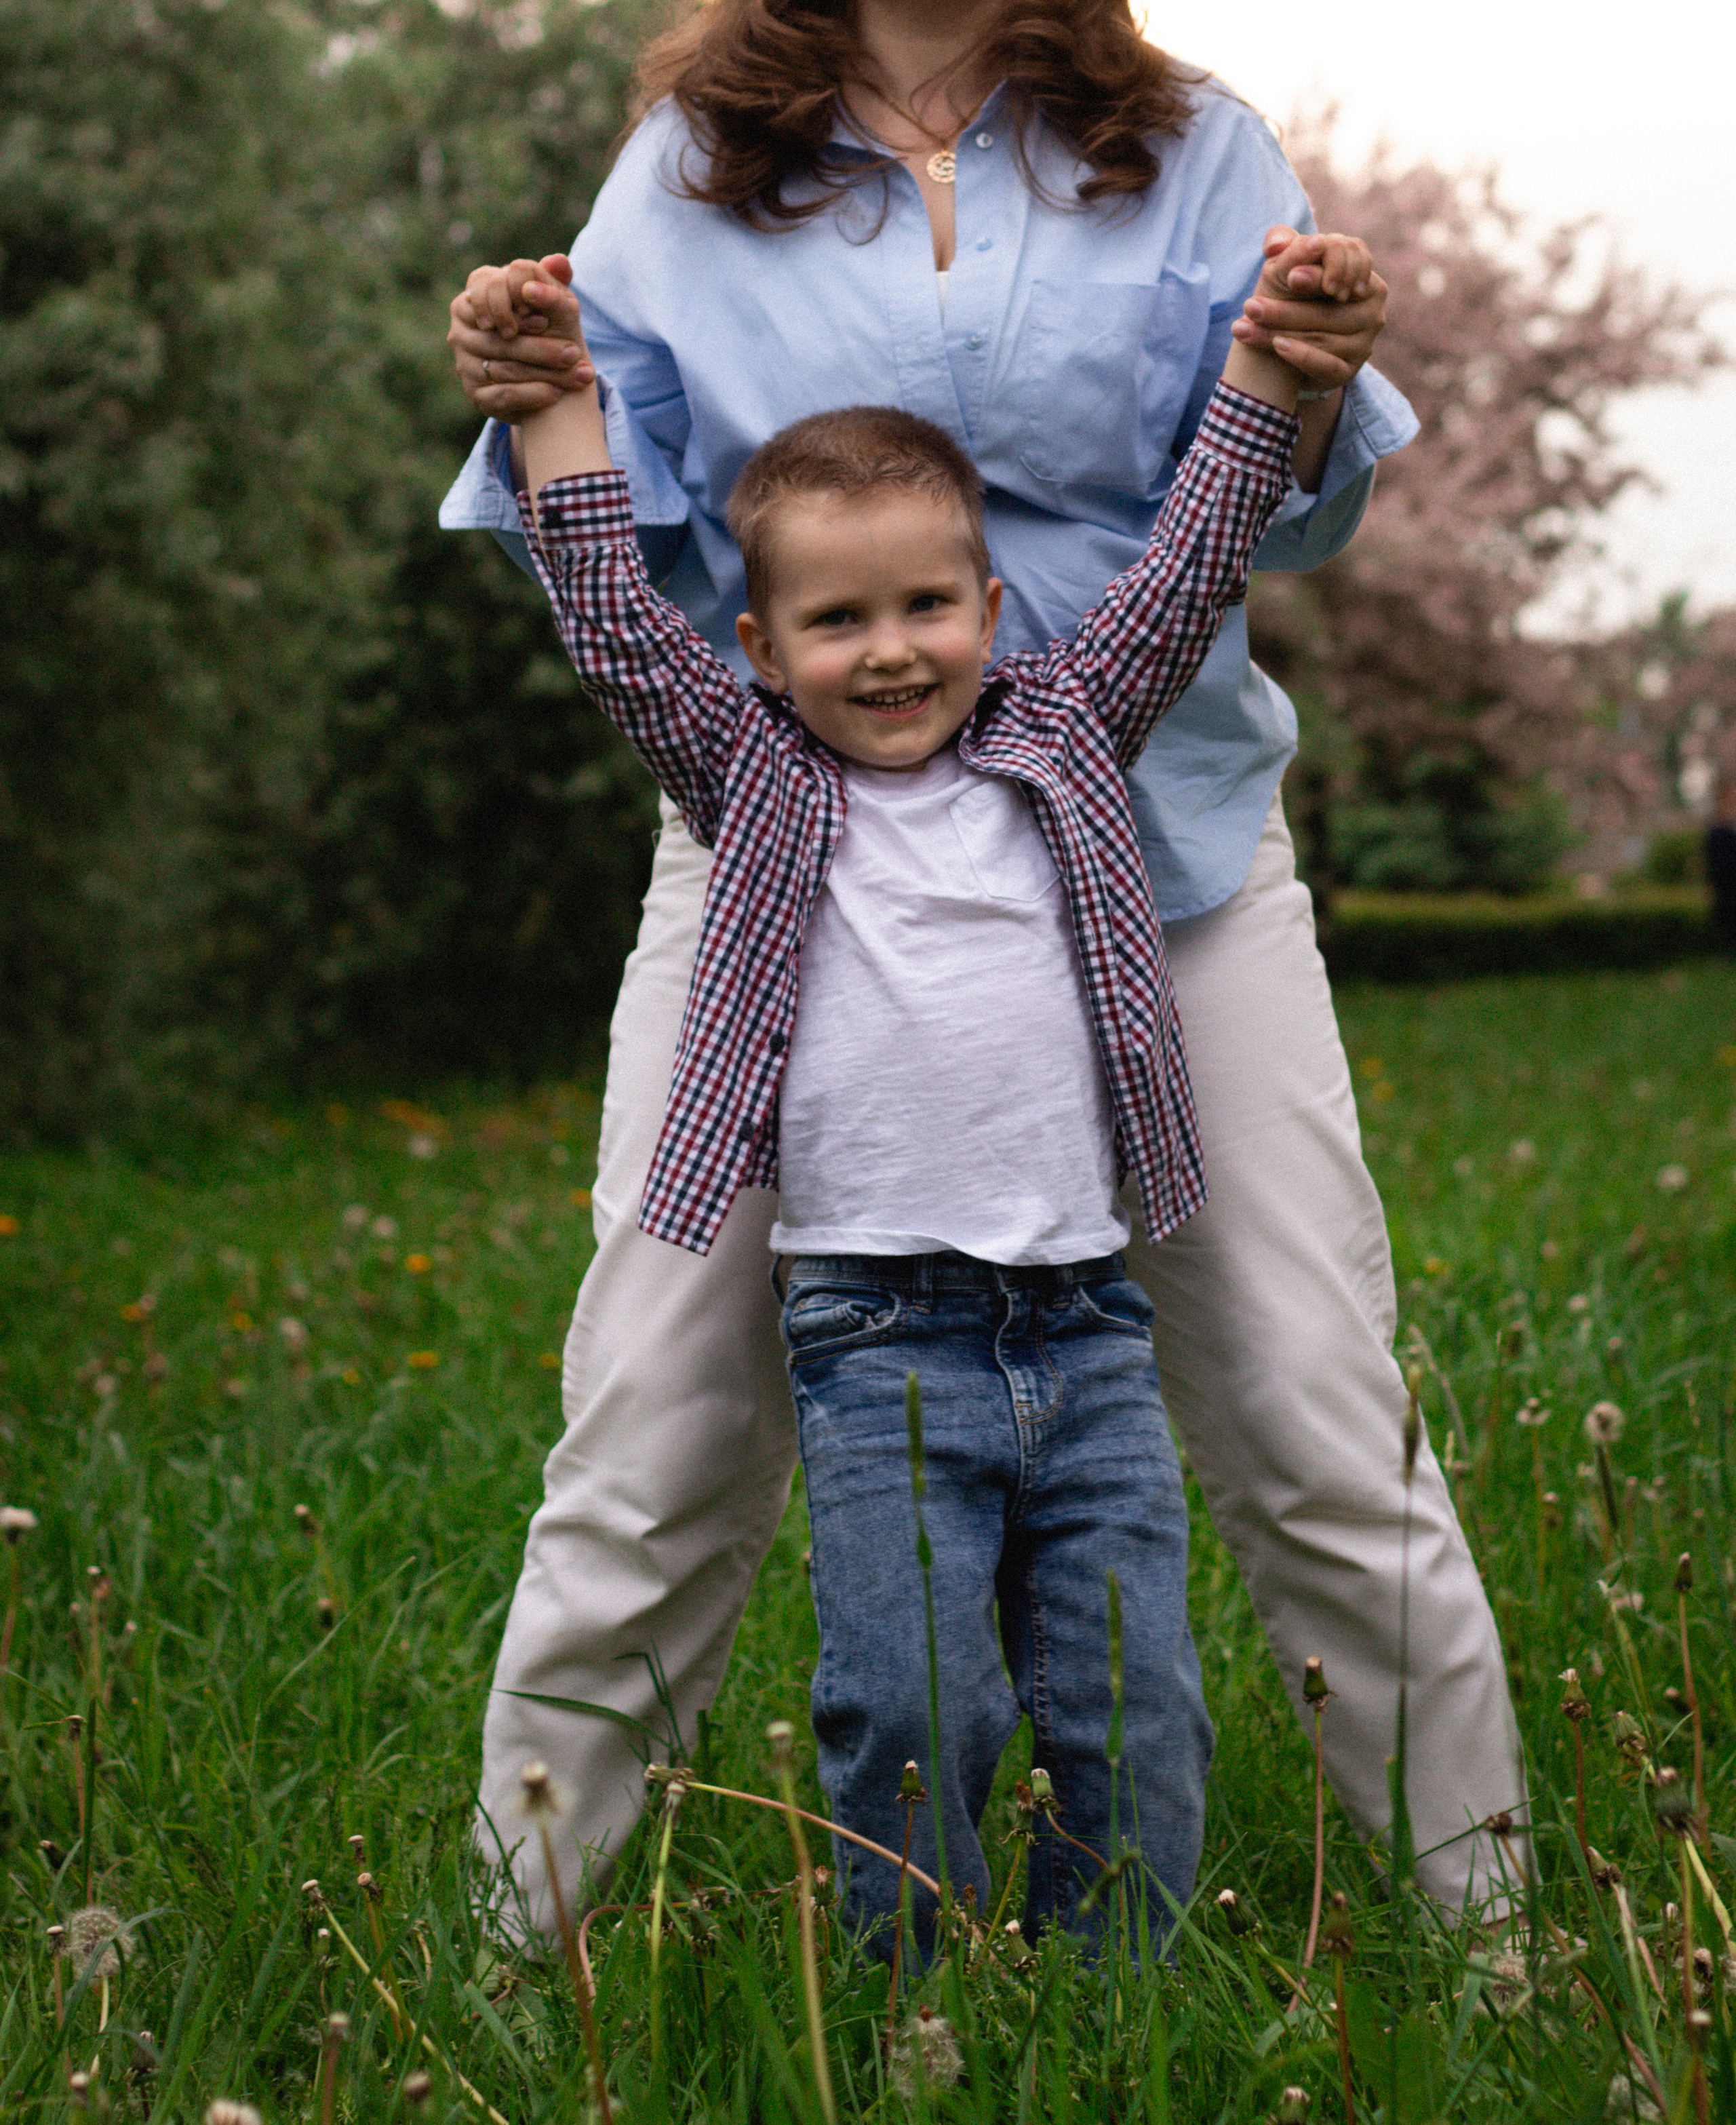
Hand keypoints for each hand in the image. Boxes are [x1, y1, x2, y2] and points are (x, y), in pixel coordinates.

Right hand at [447, 253, 595, 421]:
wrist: (537, 371)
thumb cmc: (539, 325)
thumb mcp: (546, 300)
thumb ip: (552, 279)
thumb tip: (561, 261)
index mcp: (469, 300)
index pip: (484, 297)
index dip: (513, 309)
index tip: (544, 321)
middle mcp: (459, 333)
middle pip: (500, 341)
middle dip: (541, 347)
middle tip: (575, 352)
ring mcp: (464, 366)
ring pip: (505, 369)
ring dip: (545, 372)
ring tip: (578, 374)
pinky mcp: (475, 396)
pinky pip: (503, 395)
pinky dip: (532, 394)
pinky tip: (556, 394)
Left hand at [1230, 226, 1387, 394]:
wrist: (1291, 346)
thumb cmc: (1294, 296)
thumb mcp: (1289, 265)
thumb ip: (1285, 246)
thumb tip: (1277, 243)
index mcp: (1364, 277)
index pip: (1354, 265)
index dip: (1323, 271)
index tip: (1292, 277)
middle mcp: (1371, 311)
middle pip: (1330, 308)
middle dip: (1285, 308)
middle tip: (1250, 306)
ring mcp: (1363, 343)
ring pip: (1323, 337)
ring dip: (1279, 333)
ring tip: (1244, 329)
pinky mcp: (1349, 371)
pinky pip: (1328, 365)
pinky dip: (1302, 355)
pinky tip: (1277, 347)